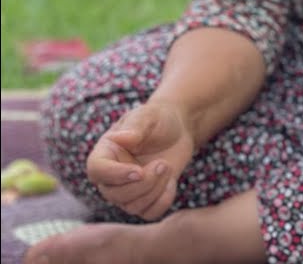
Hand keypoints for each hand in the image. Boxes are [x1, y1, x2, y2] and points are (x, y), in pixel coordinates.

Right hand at [84, 101, 194, 220]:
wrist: (178, 130)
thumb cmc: (159, 119)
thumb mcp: (149, 116)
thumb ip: (136, 127)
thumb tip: (122, 138)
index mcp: (105, 153)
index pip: (97, 171)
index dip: (116, 175)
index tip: (139, 171)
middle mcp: (111, 175)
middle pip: (114, 195)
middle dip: (143, 184)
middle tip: (163, 164)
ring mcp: (126, 189)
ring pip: (132, 207)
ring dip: (155, 190)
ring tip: (167, 167)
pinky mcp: (144, 198)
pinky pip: (148, 213)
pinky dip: (163, 201)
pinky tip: (171, 183)